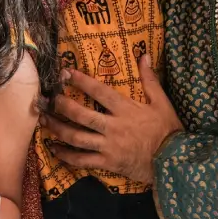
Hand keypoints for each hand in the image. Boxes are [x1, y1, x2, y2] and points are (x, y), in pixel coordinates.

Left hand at [39, 56, 182, 184]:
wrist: (174, 161)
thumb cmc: (167, 130)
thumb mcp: (162, 102)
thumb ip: (150, 79)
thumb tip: (144, 55)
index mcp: (126, 109)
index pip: (99, 92)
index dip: (80, 81)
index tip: (65, 73)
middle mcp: (114, 127)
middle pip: (81, 115)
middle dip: (61, 106)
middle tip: (48, 99)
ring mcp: (109, 146)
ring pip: (77, 137)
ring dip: (57, 128)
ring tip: (43, 121)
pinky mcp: (107, 163)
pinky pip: (82, 160)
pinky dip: (66, 156)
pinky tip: (54, 149)